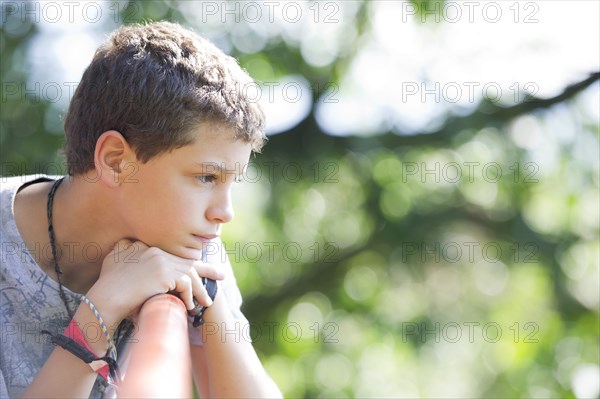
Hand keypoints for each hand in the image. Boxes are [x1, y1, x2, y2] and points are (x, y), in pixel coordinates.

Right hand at [86, 239, 224, 327]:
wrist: (103, 299)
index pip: (174, 252)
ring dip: (199, 289)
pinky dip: (189, 296)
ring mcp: (160, 260)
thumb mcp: (114, 262)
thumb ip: (125, 253)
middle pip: (186, 259)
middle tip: (220, 275)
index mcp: (144, 246)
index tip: (199, 267)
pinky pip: (185, 284)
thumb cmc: (106, 287)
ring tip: (206, 302)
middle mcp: (154, 250)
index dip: (188, 260)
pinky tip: (189, 306)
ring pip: (189, 273)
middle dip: (205, 269)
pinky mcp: (164, 274)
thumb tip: (132, 247)